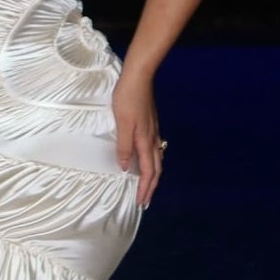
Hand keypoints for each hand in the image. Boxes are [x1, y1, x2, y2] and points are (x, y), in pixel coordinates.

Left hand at [112, 73, 165, 209]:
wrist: (139, 77)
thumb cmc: (127, 99)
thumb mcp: (122, 124)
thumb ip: (123, 147)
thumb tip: (124, 168)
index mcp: (145, 141)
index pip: (148, 172)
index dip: (144, 188)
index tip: (141, 202)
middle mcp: (152, 139)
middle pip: (156, 169)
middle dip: (151, 187)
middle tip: (145, 201)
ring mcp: (154, 131)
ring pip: (157, 160)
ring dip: (153, 176)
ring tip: (147, 186)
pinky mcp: (151, 125)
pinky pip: (154, 150)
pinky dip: (152, 162)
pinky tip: (147, 160)